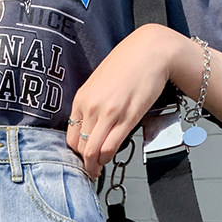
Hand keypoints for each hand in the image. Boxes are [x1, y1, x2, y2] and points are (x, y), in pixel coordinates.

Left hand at [67, 24, 178, 177]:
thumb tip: (88, 126)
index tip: (81, 158)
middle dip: (84, 163)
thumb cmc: (127, 63)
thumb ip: (91, 104)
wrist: (151, 50)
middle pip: (80, 147)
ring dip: (94, 166)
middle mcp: (91, 106)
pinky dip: (107, 158)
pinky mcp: (127, 117)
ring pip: (92, 151)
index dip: (75, 153)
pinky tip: (108, 159)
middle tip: (89, 170)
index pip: (70, 136)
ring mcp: (108, 113)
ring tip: (98, 170)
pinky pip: (110, 146)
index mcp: (81, 98)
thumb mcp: (99, 82)